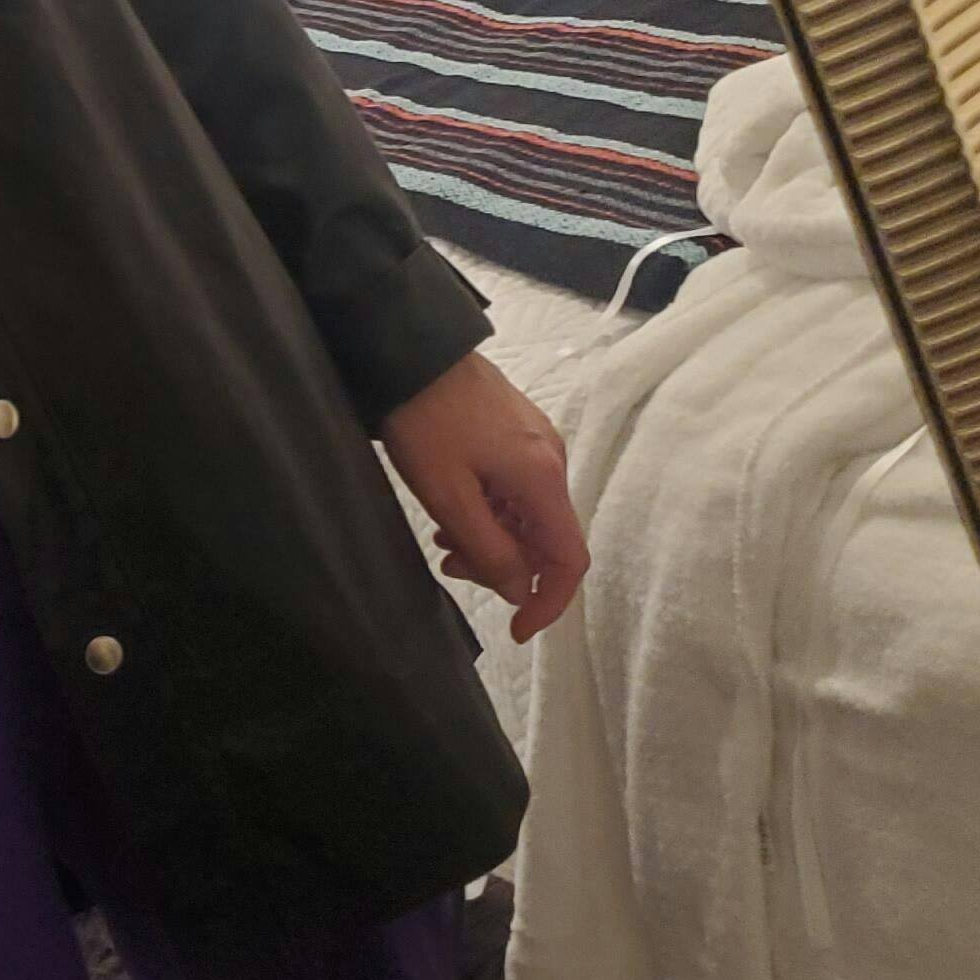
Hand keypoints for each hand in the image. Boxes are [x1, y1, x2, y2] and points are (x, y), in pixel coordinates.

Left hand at [377, 349, 588, 643]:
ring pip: (527, 516)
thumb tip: (519, 590)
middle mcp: (551, 462)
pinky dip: (489, 512)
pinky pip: (515, 490)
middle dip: (505, 566)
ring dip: (491, 539)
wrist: (410, 350)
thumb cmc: (424, 420)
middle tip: (451, 566)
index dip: (549, 602)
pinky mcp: (517, 434)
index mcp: (542, 479)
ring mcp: (536, 444)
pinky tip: (451, 511)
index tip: (517, 628)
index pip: (569, 560)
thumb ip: (489, 549)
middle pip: (546, 540)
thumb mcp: (448, 496)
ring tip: (442, 539)